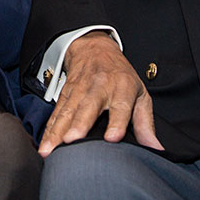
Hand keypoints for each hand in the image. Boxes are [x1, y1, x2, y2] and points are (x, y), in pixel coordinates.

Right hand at [37, 31, 162, 156]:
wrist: (95, 49)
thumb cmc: (121, 76)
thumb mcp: (140, 94)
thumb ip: (146, 122)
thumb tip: (155, 148)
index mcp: (122, 87)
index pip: (121, 106)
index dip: (117, 122)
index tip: (112, 138)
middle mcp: (99, 87)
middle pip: (88, 107)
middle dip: (79, 123)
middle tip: (73, 140)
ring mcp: (79, 90)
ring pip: (67, 112)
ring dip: (57, 131)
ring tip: (50, 150)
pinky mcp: (64, 94)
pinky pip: (55, 114)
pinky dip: (48, 130)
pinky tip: (44, 145)